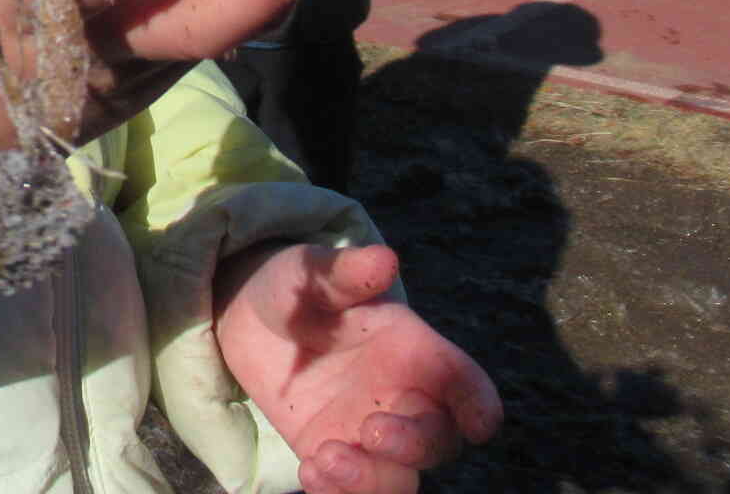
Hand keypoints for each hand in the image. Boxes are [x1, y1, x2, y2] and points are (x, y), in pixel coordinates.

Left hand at [214, 243, 502, 493]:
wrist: (250, 318)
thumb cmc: (296, 286)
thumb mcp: (311, 271)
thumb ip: (344, 272)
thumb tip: (383, 258)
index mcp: (414, 350)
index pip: (464, 383)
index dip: (479, 404)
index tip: (477, 423)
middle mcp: (402, 397)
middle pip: (436, 439)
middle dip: (414, 444)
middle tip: (370, 430)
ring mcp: (370, 433)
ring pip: (399, 478)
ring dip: (371, 481)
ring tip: (324, 460)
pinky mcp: (335, 455)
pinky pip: (353, 491)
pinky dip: (338, 492)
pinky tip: (310, 471)